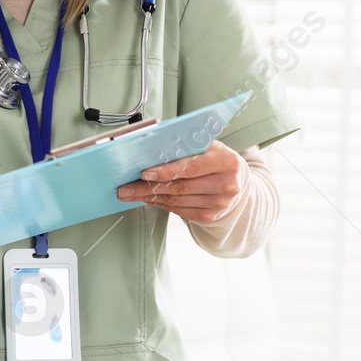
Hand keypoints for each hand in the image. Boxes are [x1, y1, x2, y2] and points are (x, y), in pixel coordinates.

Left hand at [116, 139, 246, 223]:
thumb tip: (150, 145)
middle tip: (125, 187)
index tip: (144, 172)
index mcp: (227, 161)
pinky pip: (179, 211)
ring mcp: (220, 203)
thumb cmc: (213, 157)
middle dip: (148, 187)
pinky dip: (160, 204)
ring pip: (176, 201)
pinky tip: (148, 198)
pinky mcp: (210, 216)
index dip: (166, 171)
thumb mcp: (206, 145)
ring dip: (149, 197)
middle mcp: (227, 184)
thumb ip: (183, 144)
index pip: (191, 167)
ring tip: (130, 193)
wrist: (235, 180)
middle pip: (180, 187)